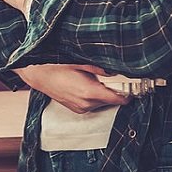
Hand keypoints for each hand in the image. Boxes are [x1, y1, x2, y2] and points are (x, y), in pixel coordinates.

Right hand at [14, 64, 130, 113]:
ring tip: (99, 79)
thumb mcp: (79, 62)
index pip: (119, 99)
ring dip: (104, 94)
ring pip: (102, 103)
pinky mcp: (76, 109)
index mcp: (90, 92)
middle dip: (116, 91)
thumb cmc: (56, 66)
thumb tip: (117, 69)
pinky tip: (89, 84)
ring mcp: (81, 108)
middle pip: (112, 101)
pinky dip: (95, 96)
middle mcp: (87, 103)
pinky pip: (92, 104)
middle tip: (118, 79)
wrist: (37, 75)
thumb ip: (100, 67)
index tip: (134, 86)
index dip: (128, 93)